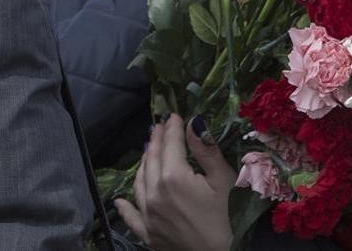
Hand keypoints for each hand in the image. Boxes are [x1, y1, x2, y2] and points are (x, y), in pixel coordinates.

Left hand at [116, 114, 236, 250]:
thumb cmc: (232, 217)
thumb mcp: (224, 179)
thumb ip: (206, 149)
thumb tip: (193, 122)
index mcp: (174, 177)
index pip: (170, 144)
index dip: (172, 128)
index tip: (173, 115)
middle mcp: (155, 194)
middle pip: (152, 160)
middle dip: (155, 141)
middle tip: (158, 127)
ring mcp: (149, 215)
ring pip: (139, 182)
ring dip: (143, 164)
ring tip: (148, 152)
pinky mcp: (149, 234)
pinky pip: (131, 217)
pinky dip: (125, 206)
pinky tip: (120, 200)